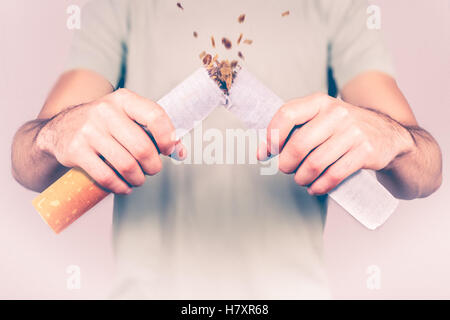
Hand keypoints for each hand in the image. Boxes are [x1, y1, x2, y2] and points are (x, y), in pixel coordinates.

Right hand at [36, 88, 184, 193]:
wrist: (60, 130)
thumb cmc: (105, 125)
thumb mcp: (127, 118)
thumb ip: (154, 132)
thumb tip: (181, 152)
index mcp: (123, 99)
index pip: (155, 116)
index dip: (168, 138)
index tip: (168, 150)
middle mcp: (105, 111)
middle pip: (142, 148)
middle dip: (153, 166)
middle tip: (152, 169)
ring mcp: (88, 131)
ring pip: (126, 165)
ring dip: (138, 179)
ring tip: (138, 179)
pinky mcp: (76, 151)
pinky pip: (106, 177)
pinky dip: (120, 187)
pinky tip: (124, 187)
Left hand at [258, 93, 413, 194]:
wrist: (388, 136)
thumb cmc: (343, 129)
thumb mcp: (320, 119)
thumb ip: (292, 130)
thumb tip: (261, 152)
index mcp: (320, 102)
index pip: (287, 114)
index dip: (272, 136)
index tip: (267, 152)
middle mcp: (336, 113)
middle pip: (298, 145)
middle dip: (286, 164)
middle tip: (286, 170)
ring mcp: (352, 132)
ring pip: (315, 163)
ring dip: (302, 178)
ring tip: (302, 180)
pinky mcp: (364, 152)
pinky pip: (334, 175)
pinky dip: (320, 186)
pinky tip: (316, 188)